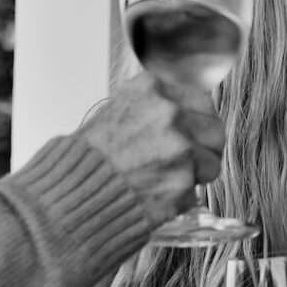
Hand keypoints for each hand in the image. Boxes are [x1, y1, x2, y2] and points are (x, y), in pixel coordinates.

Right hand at [71, 74, 224, 219]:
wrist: (71, 192)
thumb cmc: (87, 157)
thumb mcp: (118, 109)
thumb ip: (154, 106)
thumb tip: (185, 111)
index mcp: (153, 89)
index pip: (201, 100)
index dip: (198, 120)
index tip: (192, 131)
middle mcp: (169, 113)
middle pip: (214, 130)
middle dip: (204, 148)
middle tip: (187, 160)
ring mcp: (180, 148)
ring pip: (212, 163)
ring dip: (195, 175)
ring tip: (166, 180)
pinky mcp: (183, 182)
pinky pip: (196, 191)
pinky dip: (180, 198)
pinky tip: (155, 195)